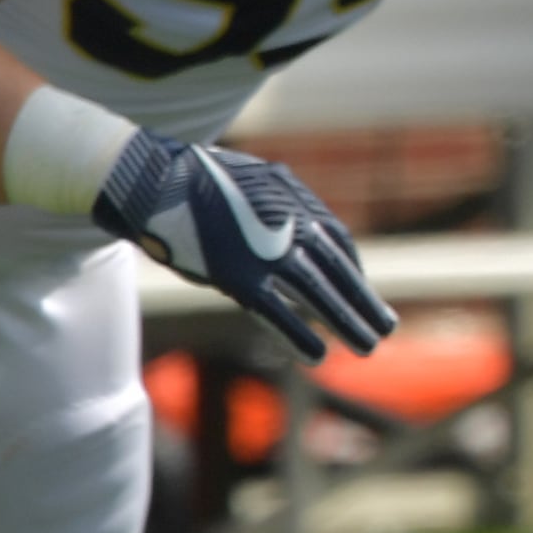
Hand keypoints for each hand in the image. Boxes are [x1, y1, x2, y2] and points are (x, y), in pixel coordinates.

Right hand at [92, 134, 392, 360]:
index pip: (337, 240)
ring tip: (369, 348)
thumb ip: (271, 204)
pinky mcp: (237, 275)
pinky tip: (317, 356)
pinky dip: (299, 335)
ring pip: (318, 294)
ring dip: (346, 322)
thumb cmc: (189, 180)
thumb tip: (286, 224)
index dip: (352, 269)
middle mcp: (289, 224)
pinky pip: (278, 312)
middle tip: (386, 327)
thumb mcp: (245, 181)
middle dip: (362, 301)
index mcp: (293, 199)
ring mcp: (265, 251)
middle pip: (337, 270)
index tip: (360, 289)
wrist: (147, 176)